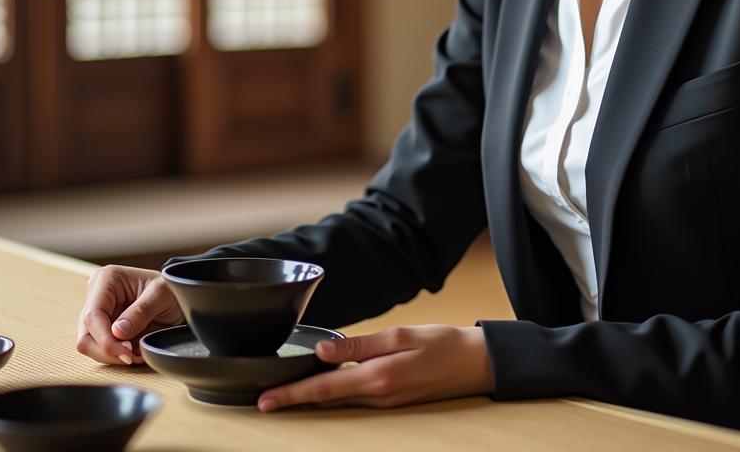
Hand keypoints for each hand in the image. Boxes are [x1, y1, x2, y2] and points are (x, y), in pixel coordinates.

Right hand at [76, 265, 183, 365]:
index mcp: (107, 279)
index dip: (105, 339)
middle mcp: (96, 296)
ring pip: (90, 347)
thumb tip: (117, 331)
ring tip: (136, 353)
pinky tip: (134, 352)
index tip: (126, 351)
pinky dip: (116, 356)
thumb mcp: (163, 294)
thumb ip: (141, 311)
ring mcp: (98, 314)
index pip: (92, 316)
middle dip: (108, 351)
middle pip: (86, 336)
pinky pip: (101, 350)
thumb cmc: (171, 288)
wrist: (178, 295)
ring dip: (113, 355)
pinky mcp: (102, 329)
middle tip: (132, 356)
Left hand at [257, 325, 494, 411]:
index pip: (323, 388)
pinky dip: (334, 394)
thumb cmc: (441, 343)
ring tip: (285, 392)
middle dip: (295, 399)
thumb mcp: (400, 335)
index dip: (292, 395)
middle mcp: (377, 397)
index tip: (264, 401)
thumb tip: (324, 350)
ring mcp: (385, 403)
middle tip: (264, 399)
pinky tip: (324, 386)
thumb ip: (360, 344)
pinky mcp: (392, 400)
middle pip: (326, 400)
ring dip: (311, 398)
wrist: (475, 363)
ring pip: (338, 401)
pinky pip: (354, 398)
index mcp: (377, 378)